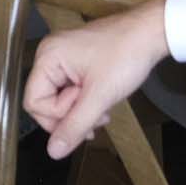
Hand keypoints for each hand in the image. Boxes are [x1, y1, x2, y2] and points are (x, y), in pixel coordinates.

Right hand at [24, 3, 175, 156]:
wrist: (151, 33)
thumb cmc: (126, 55)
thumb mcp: (100, 96)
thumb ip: (74, 126)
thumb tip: (53, 152)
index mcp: (48, 57)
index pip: (34, 102)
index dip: (57, 116)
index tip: (84, 108)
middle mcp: (50, 55)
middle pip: (46, 102)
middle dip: (72, 115)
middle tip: (97, 113)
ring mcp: (64, 57)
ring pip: (60, 99)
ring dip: (81, 111)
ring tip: (104, 109)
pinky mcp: (76, 61)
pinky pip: (71, 90)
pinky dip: (86, 101)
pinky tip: (103, 102)